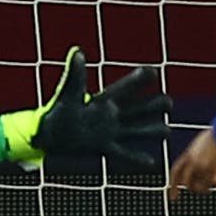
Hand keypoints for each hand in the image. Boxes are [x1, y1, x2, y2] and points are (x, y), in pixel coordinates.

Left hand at [30, 48, 170, 165]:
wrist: (47, 134)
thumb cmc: (56, 111)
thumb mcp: (67, 93)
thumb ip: (74, 75)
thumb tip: (77, 52)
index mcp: (103, 101)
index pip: (125, 89)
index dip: (138, 80)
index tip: (153, 71)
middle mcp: (110, 115)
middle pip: (138, 109)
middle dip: (153, 105)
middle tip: (168, 103)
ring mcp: (109, 132)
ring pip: (136, 130)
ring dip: (150, 130)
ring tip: (167, 130)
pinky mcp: (103, 148)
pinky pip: (123, 154)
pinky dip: (136, 159)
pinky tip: (152, 163)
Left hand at [167, 130, 215, 198]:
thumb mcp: (204, 148)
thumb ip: (201, 160)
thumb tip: (210, 176)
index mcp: (188, 154)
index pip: (176, 172)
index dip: (173, 186)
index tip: (173, 199)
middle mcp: (191, 161)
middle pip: (187, 183)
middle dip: (192, 189)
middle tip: (202, 191)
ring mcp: (200, 165)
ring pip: (199, 186)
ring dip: (205, 189)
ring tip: (211, 187)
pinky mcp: (211, 167)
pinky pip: (212, 182)